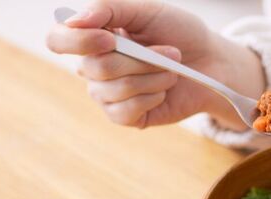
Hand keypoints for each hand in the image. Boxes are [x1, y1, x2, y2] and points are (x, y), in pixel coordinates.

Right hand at [46, 0, 263, 128]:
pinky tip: (163, 91)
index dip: (77, 41)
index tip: (111, 38)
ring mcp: (107, 94)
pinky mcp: (125, 116)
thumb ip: (109, 8)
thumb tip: (75, 20)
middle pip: (96, 68)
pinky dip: (152, 97)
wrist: (212, 64)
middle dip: (142, 60)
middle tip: (171, 53)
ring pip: (115, 89)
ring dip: (153, 78)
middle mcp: (93, 67)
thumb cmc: (179, 34)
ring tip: (171, 71)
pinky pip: (124, 111)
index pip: (58, 39)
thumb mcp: (148, 10)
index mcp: (93, 37)